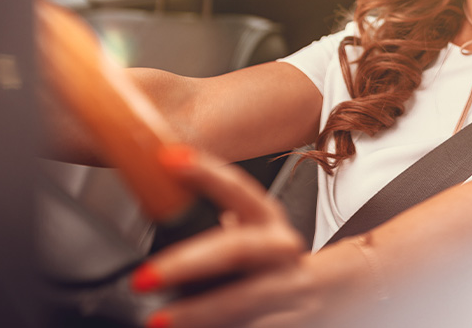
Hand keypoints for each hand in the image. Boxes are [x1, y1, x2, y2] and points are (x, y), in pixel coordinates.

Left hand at [131, 146, 319, 327]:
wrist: (327, 293)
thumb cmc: (271, 261)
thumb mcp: (250, 233)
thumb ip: (214, 224)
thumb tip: (155, 202)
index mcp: (269, 219)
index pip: (239, 189)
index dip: (207, 173)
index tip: (170, 160)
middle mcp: (281, 249)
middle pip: (236, 250)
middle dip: (187, 264)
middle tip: (144, 277)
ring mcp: (288, 289)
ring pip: (244, 300)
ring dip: (200, 312)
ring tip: (160, 320)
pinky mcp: (289, 323)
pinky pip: (251, 326)